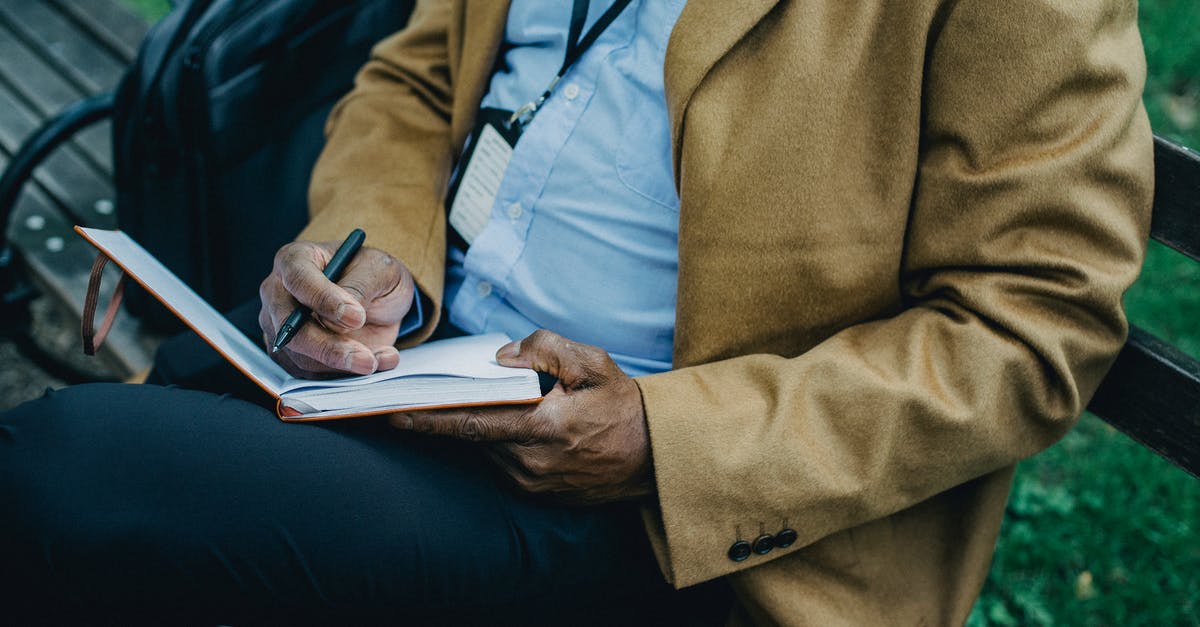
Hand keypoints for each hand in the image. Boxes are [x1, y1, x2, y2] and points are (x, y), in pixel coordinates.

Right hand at [259, 240, 414, 377]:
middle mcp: (279, 294)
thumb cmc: (375, 274)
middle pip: (290, 327)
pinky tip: (378, 361)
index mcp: (296, 260)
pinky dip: (347, 375)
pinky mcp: (293, 356)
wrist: (380, 300)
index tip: (355, 317)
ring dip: (343, 365)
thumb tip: (340, 320)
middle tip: (365, 358)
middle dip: (329, 347)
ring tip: (381, 358)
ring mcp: (281, 328)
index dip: (324, 300)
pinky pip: (313, 375)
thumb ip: (360, 287)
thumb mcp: (380, 269)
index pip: (299, 280)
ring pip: (300, 357)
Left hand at [390, 330, 654, 504]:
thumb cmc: (622, 406)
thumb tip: (502, 357)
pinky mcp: (537, 495)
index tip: (396, 414)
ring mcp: (533, 484)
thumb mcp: (593, 364)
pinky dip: (502, 442)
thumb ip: (546, 348)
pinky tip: (519, 425)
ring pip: (488, 450)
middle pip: (474, 436)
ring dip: (485, 427)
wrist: (654, 457)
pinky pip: (504, 463)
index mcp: (543, 428)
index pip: (472, 424)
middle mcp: (531, 463)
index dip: (430, 419)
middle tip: (433, 395)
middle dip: (455, 415)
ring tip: (503, 405)